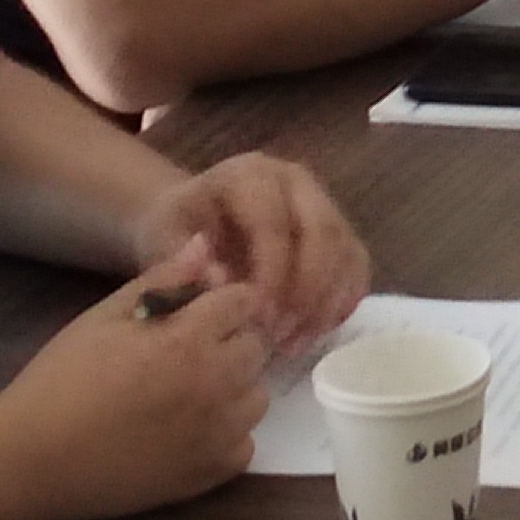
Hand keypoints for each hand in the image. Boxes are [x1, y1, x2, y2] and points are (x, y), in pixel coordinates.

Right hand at [0, 272, 271, 519]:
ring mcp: (217, 433)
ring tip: (187, 393)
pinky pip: (244, 443)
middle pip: (255, 346)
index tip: (196, 314)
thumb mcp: (103, 317)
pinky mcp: (211, 473)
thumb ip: (163, 280)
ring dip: (233, 388)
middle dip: (229, 341)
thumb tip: (206, 245)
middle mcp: (215, 384)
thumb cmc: (60, 380)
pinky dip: (225, 436)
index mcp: (188, 339)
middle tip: (185, 354)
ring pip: (256, 395)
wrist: (31, 459)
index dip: (220, 301)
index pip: (244, 301)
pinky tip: (186, 432)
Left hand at [138, 155, 368, 355]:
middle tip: (279, 336)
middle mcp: (296, 181)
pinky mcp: (339, 229)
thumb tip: (221, 281)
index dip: (270, 273)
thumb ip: (183, 260)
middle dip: (305, 291)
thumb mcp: (162, 239)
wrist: (192, 218)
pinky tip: (313, 332)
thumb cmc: (174, 229)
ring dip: (325, 303)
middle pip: (322, 232)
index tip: (255, 318)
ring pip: (346, 250)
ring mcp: (323, 202)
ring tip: (292, 344)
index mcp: (250, 175)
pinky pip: (357, 265)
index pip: (273, 222)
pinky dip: (342, 301)